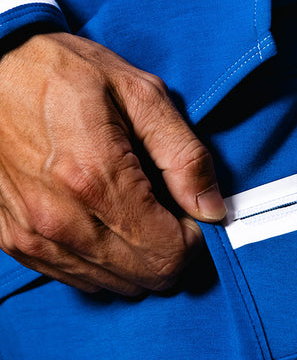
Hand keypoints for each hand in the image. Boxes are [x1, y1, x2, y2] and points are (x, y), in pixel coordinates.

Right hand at [0, 32, 225, 293]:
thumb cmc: (63, 74)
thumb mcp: (141, 95)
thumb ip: (185, 157)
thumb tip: (214, 210)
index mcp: (97, 180)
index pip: (171, 254)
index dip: (194, 237)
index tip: (189, 209)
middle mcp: (62, 220)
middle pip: (148, 277)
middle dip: (171, 250)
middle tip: (165, 209)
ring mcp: (34, 236)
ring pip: (116, 285)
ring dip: (138, 259)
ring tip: (131, 210)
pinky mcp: (15, 242)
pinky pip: (80, 280)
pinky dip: (104, 262)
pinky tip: (102, 222)